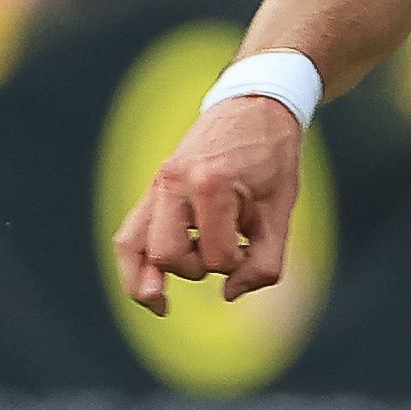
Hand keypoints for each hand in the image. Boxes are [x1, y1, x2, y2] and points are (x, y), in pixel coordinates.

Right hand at [117, 97, 306, 302]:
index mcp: (211, 183)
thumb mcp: (282, 211)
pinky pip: (128, 236)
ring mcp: (158, 184)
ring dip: (158, 275)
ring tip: (161, 303)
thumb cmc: (273, 159)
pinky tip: (149, 293)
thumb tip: (228, 294)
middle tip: (225, 250)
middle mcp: (174, 182)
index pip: (215, 256)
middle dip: (199, 267)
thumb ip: (265, 261)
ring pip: (134, 249)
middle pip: (169, 256)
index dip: (238, 262)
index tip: (253, 242)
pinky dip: (134, 267)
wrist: (255, 106)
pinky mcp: (153, 190)